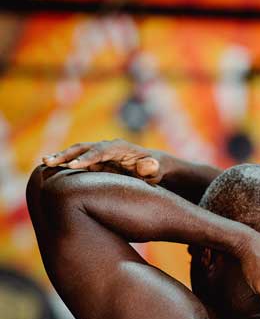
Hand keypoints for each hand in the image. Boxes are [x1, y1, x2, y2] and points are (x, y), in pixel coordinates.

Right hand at [42, 139, 173, 183]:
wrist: (151, 166)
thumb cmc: (154, 170)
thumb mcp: (156, 170)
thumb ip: (152, 168)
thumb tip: (149, 164)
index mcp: (119, 148)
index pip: (100, 151)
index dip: (87, 158)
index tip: (74, 166)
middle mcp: (106, 147)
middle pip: (83, 148)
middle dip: (66, 155)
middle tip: (49, 161)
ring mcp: (99, 154)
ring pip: (76, 153)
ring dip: (61, 157)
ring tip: (44, 163)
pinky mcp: (94, 162)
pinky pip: (76, 161)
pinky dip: (64, 164)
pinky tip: (49, 170)